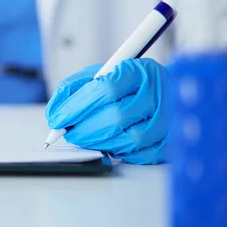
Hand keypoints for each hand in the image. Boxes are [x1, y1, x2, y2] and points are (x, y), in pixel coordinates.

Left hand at [45, 58, 172, 164]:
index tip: (59, 119)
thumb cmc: (123, 84)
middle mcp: (159, 93)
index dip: (77, 107)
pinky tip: (112, 144)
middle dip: (85, 130)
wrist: (160, 91)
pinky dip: (121, 154)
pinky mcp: (172, 141)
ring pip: (130, 140)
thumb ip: (71, 89)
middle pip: (116, 117)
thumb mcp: (97, 74)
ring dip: (101, 144)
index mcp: (139, 70)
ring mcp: (170, 119)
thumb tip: (54, 115)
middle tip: (71, 133)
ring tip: (90, 138)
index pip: (104, 89)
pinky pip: (143, 155)